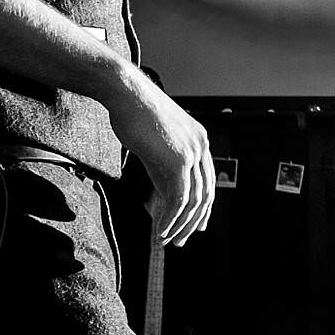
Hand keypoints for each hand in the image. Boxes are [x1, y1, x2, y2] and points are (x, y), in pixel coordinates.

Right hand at [102, 64, 215, 246]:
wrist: (126, 93)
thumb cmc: (134, 113)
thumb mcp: (155, 142)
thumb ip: (164, 165)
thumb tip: (165, 190)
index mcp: (199, 140)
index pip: (207, 181)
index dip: (202, 207)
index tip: (195, 225)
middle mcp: (200, 146)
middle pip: (205, 194)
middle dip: (193, 221)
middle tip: (180, 241)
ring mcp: (191, 153)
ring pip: (192, 200)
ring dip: (180, 225)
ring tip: (166, 240)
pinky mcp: (178, 160)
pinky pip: (178, 198)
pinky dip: (170, 219)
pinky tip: (161, 231)